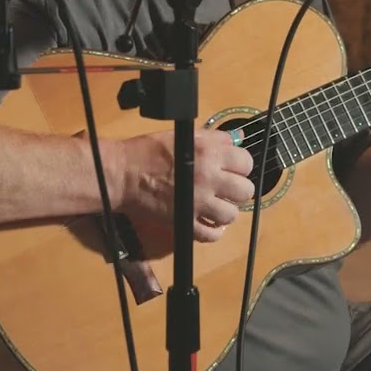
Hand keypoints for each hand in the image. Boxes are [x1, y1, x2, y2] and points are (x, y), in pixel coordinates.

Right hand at [117, 128, 254, 242]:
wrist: (123, 174)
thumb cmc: (149, 151)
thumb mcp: (184, 136)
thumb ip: (213, 138)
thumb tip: (235, 140)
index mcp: (209, 153)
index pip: (246, 162)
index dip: (241, 165)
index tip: (232, 168)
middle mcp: (209, 178)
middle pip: (244, 190)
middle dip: (237, 189)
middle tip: (225, 187)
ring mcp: (198, 203)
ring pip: (231, 214)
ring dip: (226, 210)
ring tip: (216, 205)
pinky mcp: (186, 222)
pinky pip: (211, 234)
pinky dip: (213, 231)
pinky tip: (208, 222)